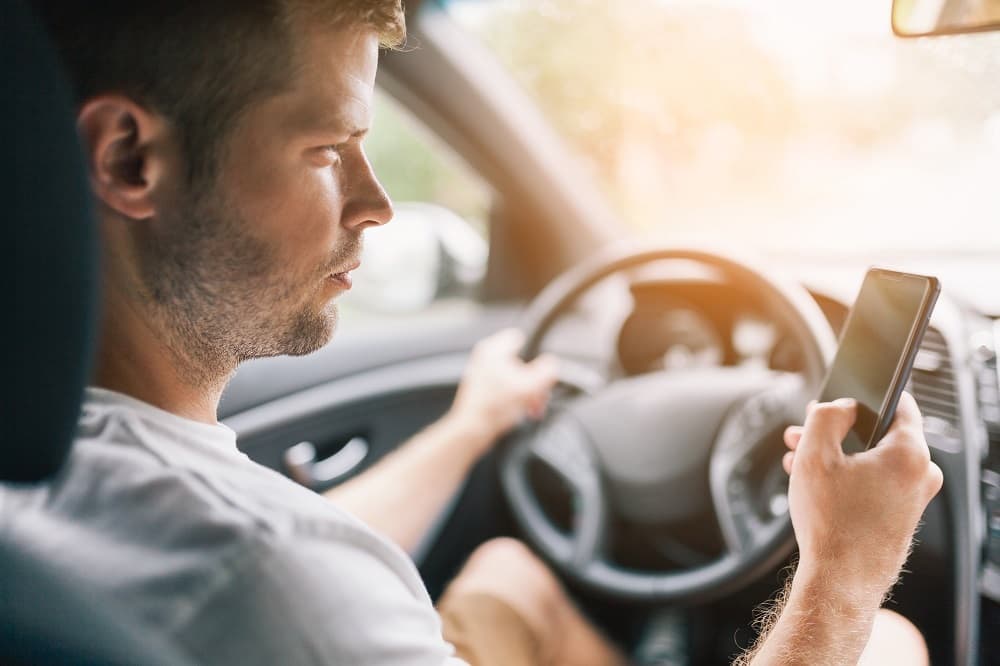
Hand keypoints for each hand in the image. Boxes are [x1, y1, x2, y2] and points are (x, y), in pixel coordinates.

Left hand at [446, 328, 558, 455]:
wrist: (472, 431)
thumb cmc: (494, 408)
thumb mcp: (531, 386)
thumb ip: (547, 370)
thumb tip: (553, 364)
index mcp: (493, 350)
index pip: (520, 337)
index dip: (534, 354)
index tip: (540, 371)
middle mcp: (485, 357)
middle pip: (520, 361)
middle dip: (534, 380)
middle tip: (539, 395)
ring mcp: (482, 373)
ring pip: (514, 376)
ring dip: (527, 391)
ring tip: (532, 407)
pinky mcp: (482, 389)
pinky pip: (505, 387)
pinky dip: (515, 398)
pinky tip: (522, 411)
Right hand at [781, 393, 942, 599]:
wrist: (840, 581)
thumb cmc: (831, 523)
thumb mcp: (815, 454)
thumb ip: (827, 415)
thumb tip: (840, 407)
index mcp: (909, 452)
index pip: (899, 402)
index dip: (862, 394)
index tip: (838, 397)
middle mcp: (920, 475)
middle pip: (878, 434)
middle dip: (836, 430)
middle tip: (802, 432)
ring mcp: (913, 499)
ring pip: (872, 461)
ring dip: (836, 455)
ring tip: (798, 460)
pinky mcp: (901, 518)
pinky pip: (874, 484)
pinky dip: (847, 478)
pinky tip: (815, 484)